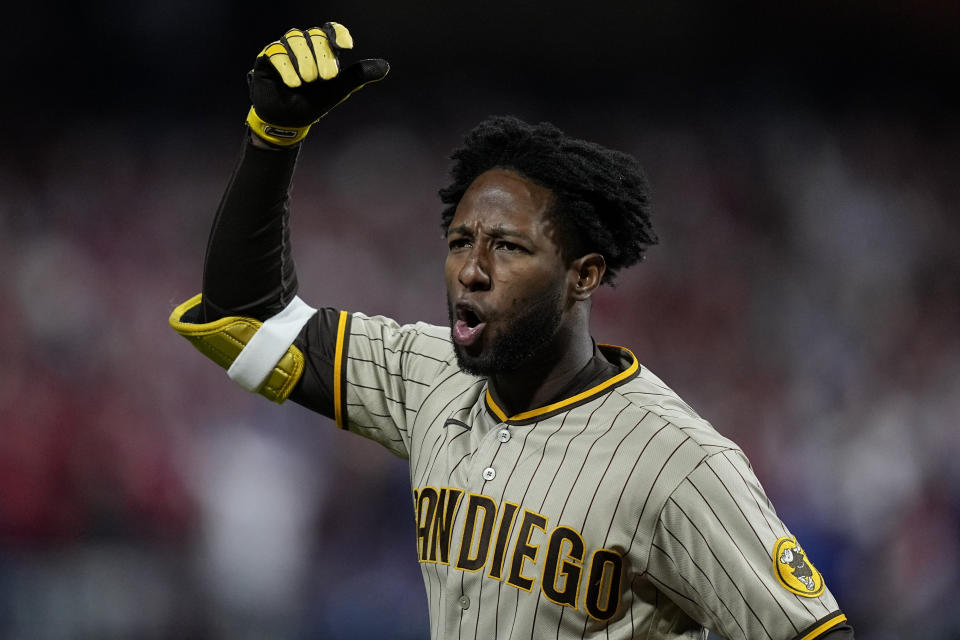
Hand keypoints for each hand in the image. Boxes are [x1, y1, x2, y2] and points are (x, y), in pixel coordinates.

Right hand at [246, 24, 389, 145]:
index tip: (346, 46)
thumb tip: (385, 66)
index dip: (338, 34)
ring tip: (307, 82)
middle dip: (322, 55)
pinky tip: (293, 83)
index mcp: (322, 49)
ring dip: (304, 61)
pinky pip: (276, 52)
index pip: (331, 30)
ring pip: (295, 39)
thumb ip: (359, 75)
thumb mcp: (339, 89)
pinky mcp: (267, 58)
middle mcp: (304, 45)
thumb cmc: (314, 103)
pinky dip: (286, 67)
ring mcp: (285, 49)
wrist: (289, 121)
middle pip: (315, 35)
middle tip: (326, 78)